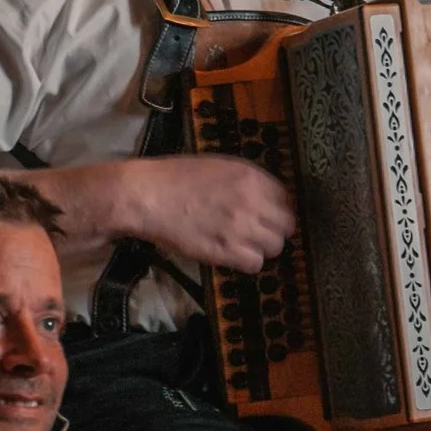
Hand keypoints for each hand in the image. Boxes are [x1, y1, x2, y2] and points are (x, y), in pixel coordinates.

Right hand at [129, 155, 293, 273]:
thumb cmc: (173, 177)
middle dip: (274, 230)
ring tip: (243, 245)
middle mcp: (252, 201)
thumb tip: (265, 197)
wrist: (144, 195)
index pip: (286, 198)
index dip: (277, 209)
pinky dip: (247, 262)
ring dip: (261, 248)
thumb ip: (245, 181)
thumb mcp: (217, 167)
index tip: (267, 215)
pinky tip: (233, 255)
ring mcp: (240, 227)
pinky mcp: (225, 251)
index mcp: (250, 176)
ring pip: (274, 247)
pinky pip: (255, 264)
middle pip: (286, 226)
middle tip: (258, 234)